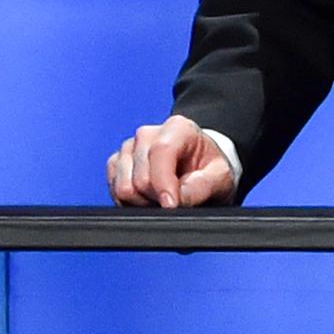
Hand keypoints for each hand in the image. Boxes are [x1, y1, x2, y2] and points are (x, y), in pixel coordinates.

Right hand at [108, 117, 233, 207]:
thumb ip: (200, 188)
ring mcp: (129, 148)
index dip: (163, 183)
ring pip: (123, 187)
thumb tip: (175, 202)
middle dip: (156, 198)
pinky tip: (148, 199)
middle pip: (140, 177)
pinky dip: (130, 202)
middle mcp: (149, 134)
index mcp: (178, 128)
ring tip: (162, 200)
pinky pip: (113, 190)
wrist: (200, 170)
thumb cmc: (210, 171)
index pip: (161, 152)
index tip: (171, 205)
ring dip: (142, 202)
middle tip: (175, 203)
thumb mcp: (220, 179)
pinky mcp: (117, 163)